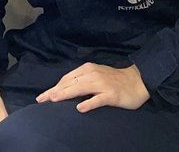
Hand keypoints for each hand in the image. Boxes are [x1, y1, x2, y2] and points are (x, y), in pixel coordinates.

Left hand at [35, 62, 149, 111]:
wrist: (137, 81)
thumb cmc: (114, 80)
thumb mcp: (95, 76)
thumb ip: (82, 81)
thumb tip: (64, 89)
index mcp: (87, 69)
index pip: (67, 79)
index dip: (54, 87)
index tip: (43, 96)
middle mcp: (93, 75)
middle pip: (70, 83)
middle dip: (54, 91)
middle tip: (42, 100)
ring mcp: (102, 84)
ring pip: (80, 89)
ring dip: (66, 94)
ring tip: (54, 100)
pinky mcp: (111, 95)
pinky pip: (98, 99)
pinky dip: (88, 103)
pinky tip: (80, 108)